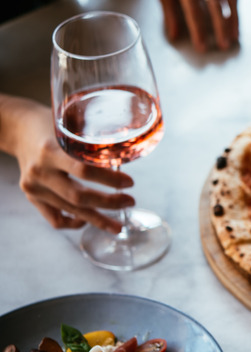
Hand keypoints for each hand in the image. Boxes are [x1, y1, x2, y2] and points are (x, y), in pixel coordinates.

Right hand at [0, 95, 134, 233]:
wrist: (19, 130)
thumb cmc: (49, 126)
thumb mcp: (70, 127)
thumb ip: (91, 143)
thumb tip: (125, 156)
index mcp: (50, 151)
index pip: (84, 171)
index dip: (110, 181)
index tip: (130, 183)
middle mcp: (40, 172)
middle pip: (79, 197)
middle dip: (109, 204)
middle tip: (130, 202)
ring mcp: (34, 187)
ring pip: (70, 211)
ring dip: (97, 219)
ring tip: (117, 225)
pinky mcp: (31, 197)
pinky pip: (55, 219)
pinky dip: (74, 222)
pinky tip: (88, 219)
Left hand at [155, 0, 238, 51]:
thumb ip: (170, 13)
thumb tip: (174, 35)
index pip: (194, 13)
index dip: (199, 32)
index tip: (202, 47)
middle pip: (215, 7)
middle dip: (220, 28)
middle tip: (223, 46)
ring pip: (229, 0)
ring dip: (233, 20)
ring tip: (234, 37)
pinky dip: (235, 10)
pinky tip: (235, 22)